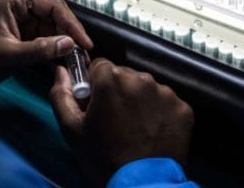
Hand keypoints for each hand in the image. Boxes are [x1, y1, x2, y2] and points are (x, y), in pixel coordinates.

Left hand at [0, 0, 92, 81]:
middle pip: (57, 17)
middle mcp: (23, 6)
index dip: (71, 24)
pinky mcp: (28, 34)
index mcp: (15, 0)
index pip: (53, 6)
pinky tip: (66, 63)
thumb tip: (68, 44)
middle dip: (71, 36)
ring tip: (77, 61)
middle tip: (83, 54)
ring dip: (67, 46)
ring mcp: (26, 20)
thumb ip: (39, 49)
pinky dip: (58, 52)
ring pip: (56, 30)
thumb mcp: (9, 53)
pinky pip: (49, 40)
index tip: (83, 41)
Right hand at [49, 58, 193, 184]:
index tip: (97, 104)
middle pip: (124, 75)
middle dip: (118, 91)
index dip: (95, 85)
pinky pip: (166, 102)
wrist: (142, 184)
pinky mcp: (182, 108)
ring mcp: (165, 92)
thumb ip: (61, 94)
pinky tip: (152, 132)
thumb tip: (61, 71)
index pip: (99, 66)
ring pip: (146, 88)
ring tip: (135, 128)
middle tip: (115, 119)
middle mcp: (140, 78)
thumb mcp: (71, 128)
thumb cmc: (103, 157)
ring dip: (139, 101)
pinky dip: (159, 113)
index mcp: (111, 79)